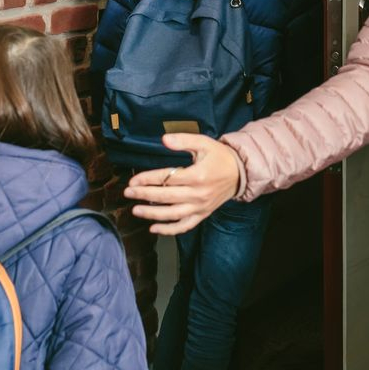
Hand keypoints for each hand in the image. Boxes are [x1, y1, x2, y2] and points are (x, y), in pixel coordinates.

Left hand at [124, 134, 241, 234]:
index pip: (167, 178)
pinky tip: (153, 228)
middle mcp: (198, 194)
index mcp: (197, 176)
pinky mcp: (202, 214)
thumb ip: (183, 140)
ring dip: (152, 213)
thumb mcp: (203, 143)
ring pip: (173, 214)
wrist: (240, 173)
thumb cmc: (219, 156)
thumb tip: (164, 139)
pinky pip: (184, 226)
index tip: (133, 180)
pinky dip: (169, 230)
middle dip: (144, 195)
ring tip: (136, 210)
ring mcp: (200, 207)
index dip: (148, 179)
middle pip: (166, 197)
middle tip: (128, 193)